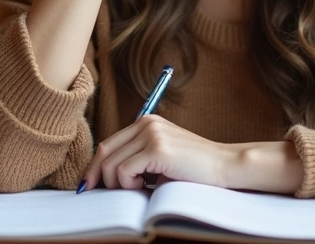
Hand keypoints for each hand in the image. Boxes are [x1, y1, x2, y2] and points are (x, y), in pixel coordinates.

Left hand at [81, 115, 236, 190]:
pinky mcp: (157, 148)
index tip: (89, 184)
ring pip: (112, 164)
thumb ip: (137, 157)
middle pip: (104, 151)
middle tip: (94, 193)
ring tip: (139, 188)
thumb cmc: (194, 168)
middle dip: (96, 176)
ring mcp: (151, 134)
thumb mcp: (161, 157)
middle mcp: (146, 123)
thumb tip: (104, 175)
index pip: (108, 143)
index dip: (94, 166)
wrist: (225, 166)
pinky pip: (125, 171)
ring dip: (119, 184)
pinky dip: (129, 184)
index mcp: (146, 122)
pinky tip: (146, 186)